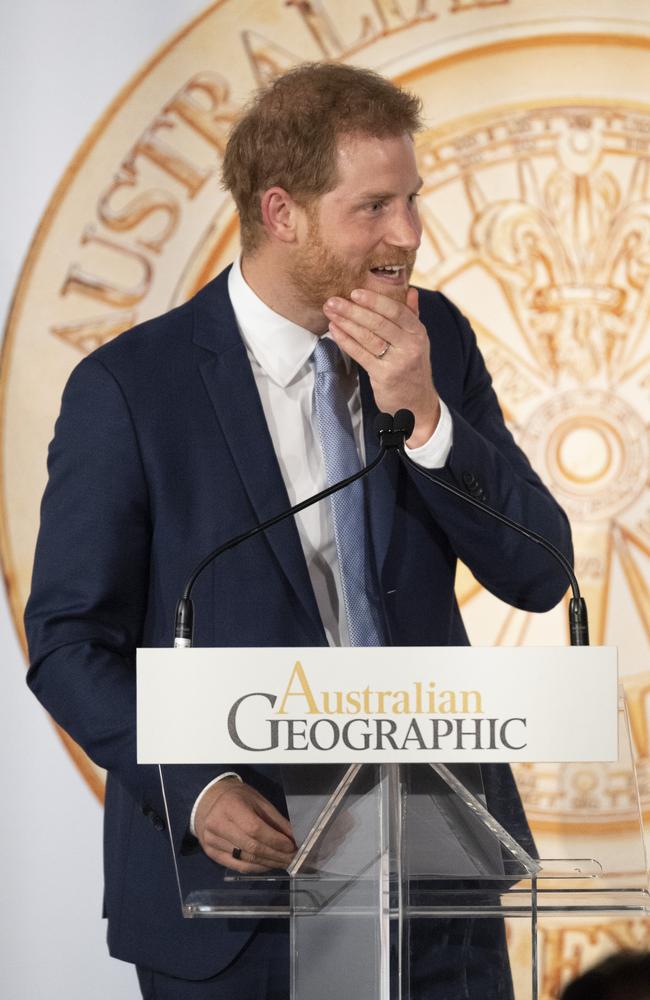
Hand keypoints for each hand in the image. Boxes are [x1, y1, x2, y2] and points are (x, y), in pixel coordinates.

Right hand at [194, 778, 296, 872]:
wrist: (208, 800)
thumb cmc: (238, 798)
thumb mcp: (259, 801)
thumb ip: (276, 820)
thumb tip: (294, 838)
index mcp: (230, 806)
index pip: (254, 829)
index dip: (275, 840)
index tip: (291, 846)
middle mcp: (217, 825)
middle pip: (251, 847)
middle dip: (275, 855)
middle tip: (293, 858)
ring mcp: (212, 841)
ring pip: (245, 859)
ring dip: (268, 863)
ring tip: (284, 863)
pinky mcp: (211, 854)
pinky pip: (237, 866)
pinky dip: (256, 868)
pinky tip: (269, 865)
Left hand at [322, 287, 439, 446]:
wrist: (417, 404)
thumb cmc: (413, 368)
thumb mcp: (418, 341)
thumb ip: (412, 316)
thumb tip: (410, 290)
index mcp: (418, 332)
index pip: (396, 311)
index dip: (374, 300)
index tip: (354, 292)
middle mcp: (410, 345)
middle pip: (379, 323)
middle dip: (353, 310)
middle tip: (333, 301)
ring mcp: (398, 362)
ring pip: (368, 337)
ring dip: (346, 323)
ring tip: (330, 312)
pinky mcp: (384, 376)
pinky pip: (361, 354)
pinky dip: (346, 341)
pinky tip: (335, 331)